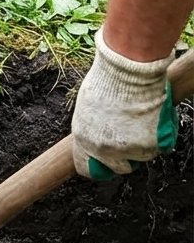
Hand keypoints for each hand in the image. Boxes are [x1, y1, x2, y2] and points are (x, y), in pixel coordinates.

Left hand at [71, 29, 177, 178]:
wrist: (128, 74)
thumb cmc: (106, 83)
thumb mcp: (87, 109)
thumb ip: (92, 128)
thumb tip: (97, 135)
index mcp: (83, 140)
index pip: (87, 168)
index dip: (98, 164)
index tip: (105, 162)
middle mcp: (104, 149)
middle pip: (118, 167)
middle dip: (125, 157)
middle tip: (130, 139)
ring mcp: (128, 149)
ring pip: (141, 156)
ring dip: (142, 143)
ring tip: (139, 119)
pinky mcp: (150, 145)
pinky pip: (158, 148)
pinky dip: (158, 137)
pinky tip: (152, 118)